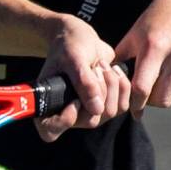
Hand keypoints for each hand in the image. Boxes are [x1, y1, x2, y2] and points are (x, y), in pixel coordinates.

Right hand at [35, 16, 130, 140]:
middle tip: (93, 69)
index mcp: (49, 104)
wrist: (81, 38)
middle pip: (91, 120)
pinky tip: (113, 70)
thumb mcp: (74, 58)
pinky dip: (122, 85)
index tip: (75, 100)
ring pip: (109, 112)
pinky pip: (122, 105)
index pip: (50, 131)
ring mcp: (89, 111)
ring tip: (101, 66)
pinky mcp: (106, 105)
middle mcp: (68, 113)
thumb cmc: (68, 46)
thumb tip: (97, 109)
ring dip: (110, 85)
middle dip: (98, 91)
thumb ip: (83, 82)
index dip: (64, 121)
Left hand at [115, 0, 170, 119]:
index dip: (135, 104)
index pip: (142, 88)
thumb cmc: (157, 20)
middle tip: (146, 97)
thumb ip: (120, 56)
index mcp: (155, 45)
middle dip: (152, 103)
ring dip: (168, 99)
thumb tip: (101, 79)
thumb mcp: (135, 32)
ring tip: (160, 87)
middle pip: (163, 99)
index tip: (132, 111)